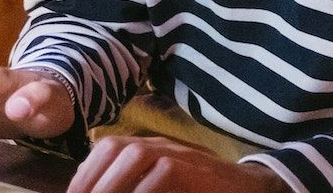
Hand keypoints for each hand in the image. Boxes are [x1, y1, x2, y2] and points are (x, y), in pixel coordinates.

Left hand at [68, 135, 287, 192]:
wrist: (247, 188)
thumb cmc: (199, 191)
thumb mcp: (162, 184)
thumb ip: (134, 185)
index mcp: (150, 147)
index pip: (106, 148)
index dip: (84, 174)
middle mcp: (162, 144)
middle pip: (115, 147)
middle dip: (90, 179)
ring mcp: (178, 153)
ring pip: (133, 154)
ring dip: (109, 183)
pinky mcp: (190, 169)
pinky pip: (160, 175)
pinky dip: (141, 191)